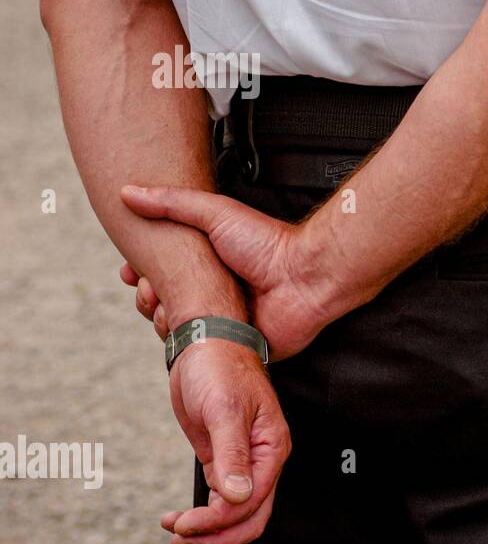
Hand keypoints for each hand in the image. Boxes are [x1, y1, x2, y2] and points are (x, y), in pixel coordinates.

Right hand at [121, 185, 333, 359]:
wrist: (304, 277)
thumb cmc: (269, 244)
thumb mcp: (216, 213)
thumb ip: (172, 202)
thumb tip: (127, 192)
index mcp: (209, 264)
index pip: (163, 272)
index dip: (141, 274)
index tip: (128, 271)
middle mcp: (214, 292)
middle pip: (164, 302)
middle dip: (147, 296)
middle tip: (149, 288)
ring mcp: (224, 319)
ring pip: (177, 328)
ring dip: (162, 319)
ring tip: (168, 305)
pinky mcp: (234, 345)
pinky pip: (201, 351)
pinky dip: (188, 342)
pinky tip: (188, 327)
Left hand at [163, 339, 290, 543]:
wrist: (205, 345)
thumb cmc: (220, 369)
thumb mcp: (224, 411)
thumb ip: (233, 456)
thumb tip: (238, 498)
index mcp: (272, 448)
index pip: (253, 502)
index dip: (219, 521)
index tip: (186, 524)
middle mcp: (263, 460)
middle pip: (250, 516)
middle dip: (217, 536)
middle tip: (181, 538)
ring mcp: (244, 462)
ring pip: (235, 513)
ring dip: (208, 530)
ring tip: (174, 531)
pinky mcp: (223, 460)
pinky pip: (220, 500)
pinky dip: (201, 514)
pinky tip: (177, 517)